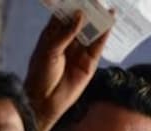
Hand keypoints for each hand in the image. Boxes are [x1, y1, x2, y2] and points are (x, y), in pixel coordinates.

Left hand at [25, 11, 109, 130]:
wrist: (44, 100)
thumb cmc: (40, 74)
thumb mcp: (50, 50)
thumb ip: (66, 32)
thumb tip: (80, 14)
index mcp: (53, 34)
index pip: (64, 14)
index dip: (71, 3)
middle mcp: (68, 41)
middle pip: (80, 21)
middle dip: (88, 9)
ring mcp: (79, 51)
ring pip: (91, 32)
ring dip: (98, 20)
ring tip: (106, 7)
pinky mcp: (89, 63)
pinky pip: (98, 46)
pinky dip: (104, 35)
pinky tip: (109, 23)